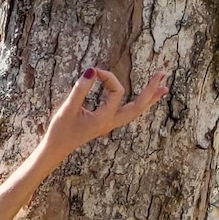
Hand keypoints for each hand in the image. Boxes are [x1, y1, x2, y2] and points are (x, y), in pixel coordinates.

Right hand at [41, 65, 169, 164]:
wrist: (56, 148)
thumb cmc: (60, 129)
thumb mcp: (68, 108)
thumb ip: (80, 89)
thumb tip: (92, 70)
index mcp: (104, 118)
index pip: (116, 91)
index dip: (107, 77)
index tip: (93, 71)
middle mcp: (111, 122)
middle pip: (138, 106)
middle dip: (151, 90)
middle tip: (163, 74)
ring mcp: (111, 124)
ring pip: (136, 111)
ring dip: (150, 99)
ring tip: (164, 88)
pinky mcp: (107, 123)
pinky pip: (129, 113)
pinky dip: (140, 105)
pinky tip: (145, 99)